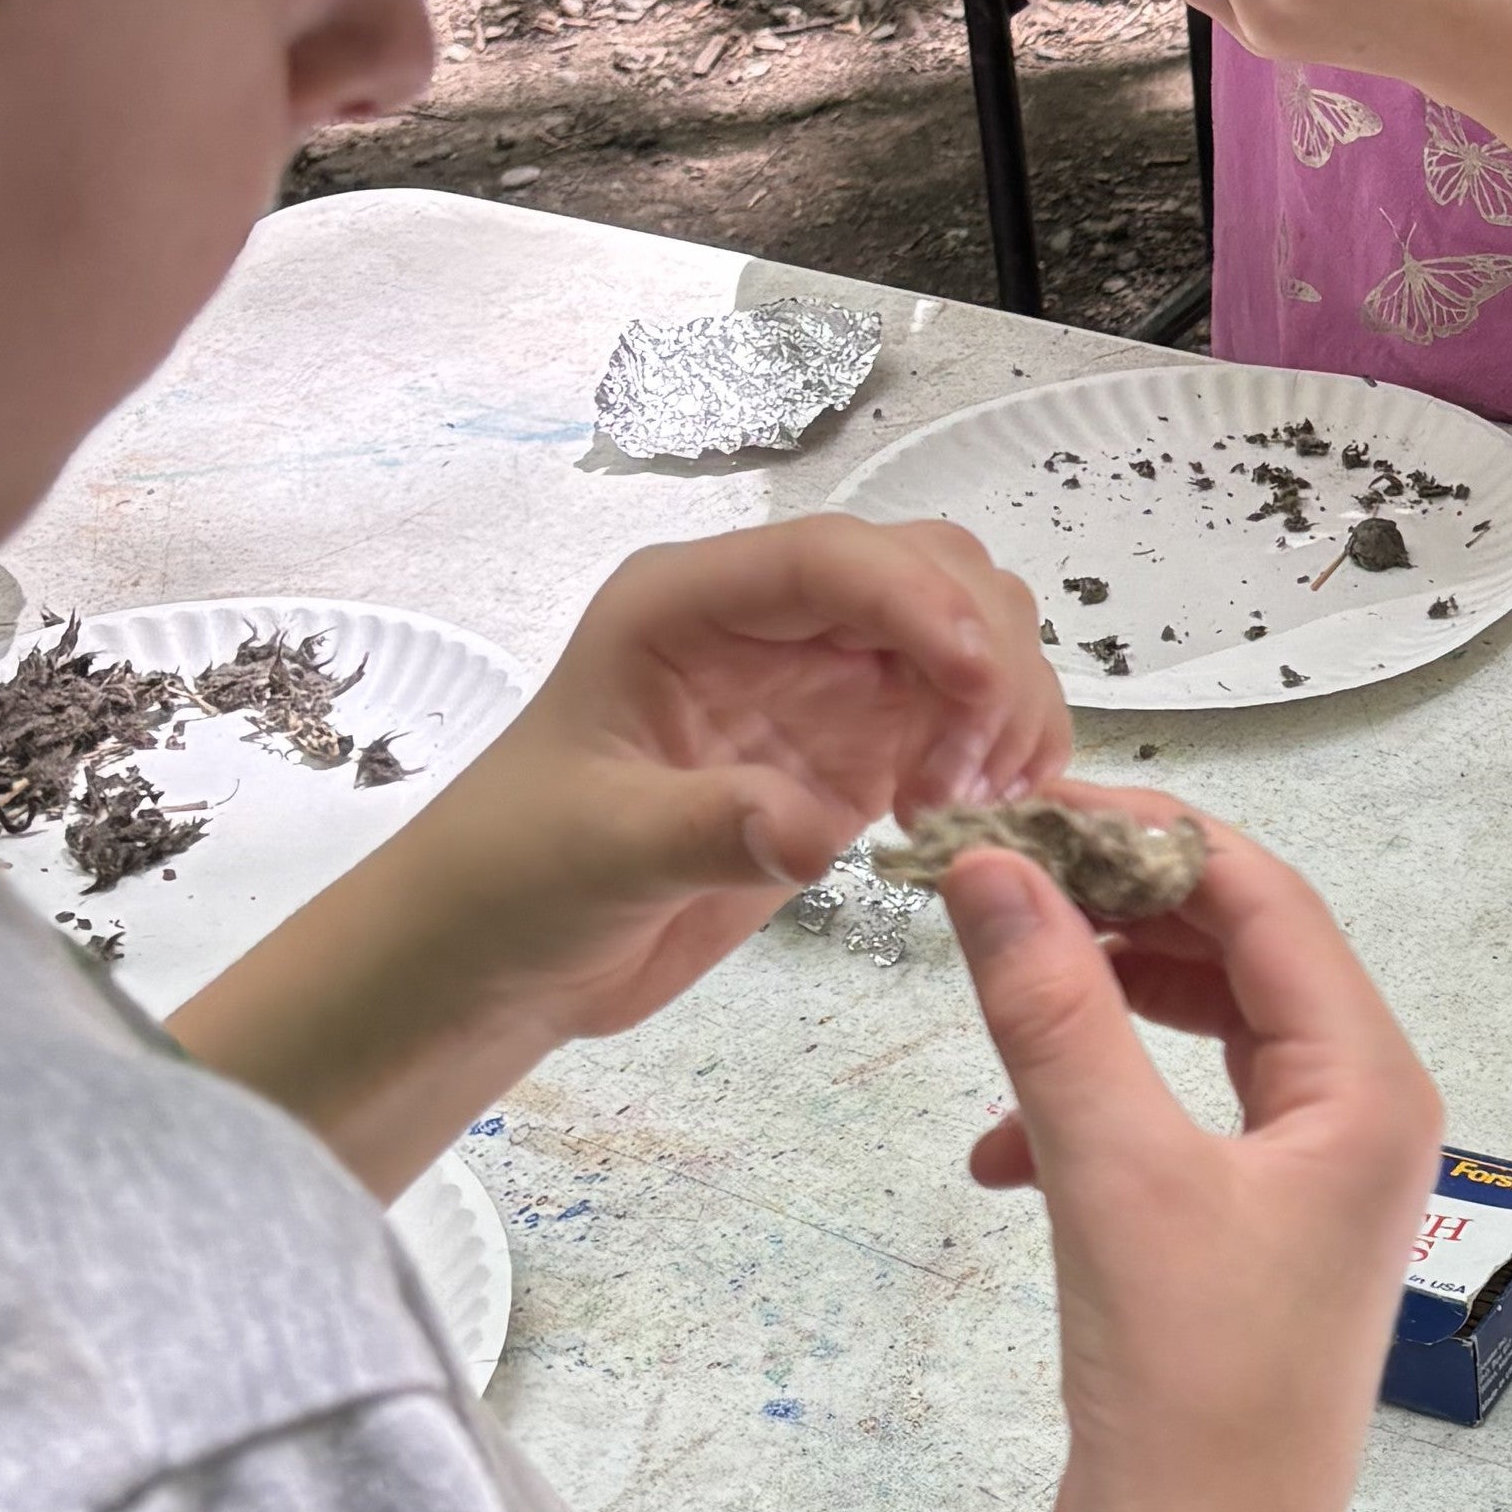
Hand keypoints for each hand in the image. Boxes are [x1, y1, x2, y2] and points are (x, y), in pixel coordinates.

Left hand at [384, 518, 1063, 1052]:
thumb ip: (703, 828)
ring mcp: (825, 684)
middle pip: (930, 572)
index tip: (977, 682)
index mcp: (689, 604)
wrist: (505, 953)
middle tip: (975, 775)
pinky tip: (981, 819)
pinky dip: (1001, 756)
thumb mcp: (595, 849)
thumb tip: (815, 832)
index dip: (918, 600)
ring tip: (976, 805)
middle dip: (983, 653)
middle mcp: (772, 623)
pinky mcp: (859, 754)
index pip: (829, 559)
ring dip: (1006, 705)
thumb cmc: (517, 877)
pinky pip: (966, 721)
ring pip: (970, 636)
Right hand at [943, 814, 1441, 1511]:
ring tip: (997, 991)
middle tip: (998, 876)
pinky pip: (1173, 1118)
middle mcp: (1362, 1118)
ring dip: (1095, 1009)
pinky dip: (1089, 1110)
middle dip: (1115, 912)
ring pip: (1200, 1033)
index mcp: (1370, 1086)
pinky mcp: (1251, 1232)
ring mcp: (1311, 1178)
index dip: (1149, 835)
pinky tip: (1002, 1154)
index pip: (1266, 898)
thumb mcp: (1109, 1174)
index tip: (1031, 804)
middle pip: (1238, 951)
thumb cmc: (1191, 1394)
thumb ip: (1053, 1010)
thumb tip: (994, 871)